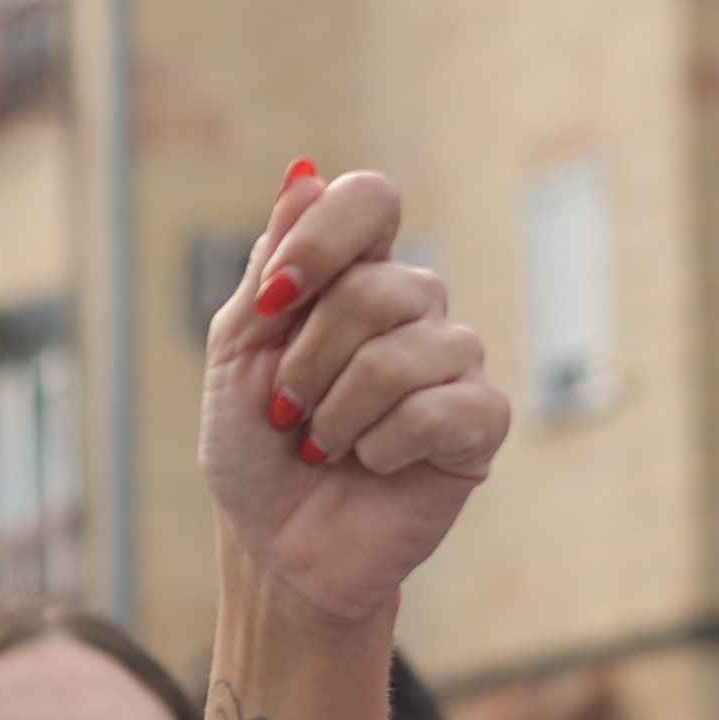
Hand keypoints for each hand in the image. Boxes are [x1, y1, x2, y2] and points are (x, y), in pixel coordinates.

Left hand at [201, 164, 505, 626]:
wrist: (276, 547)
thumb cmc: (254, 449)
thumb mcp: (237, 352)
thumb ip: (271, 266)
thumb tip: (303, 172)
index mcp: (354, 275)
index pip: (371, 199)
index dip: (324, 238)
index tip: (273, 300)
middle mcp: (413, 308)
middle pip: (379, 287)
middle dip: (309, 361)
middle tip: (285, 411)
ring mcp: (453, 363)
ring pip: (407, 352)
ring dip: (338, 412)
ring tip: (322, 445)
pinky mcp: (480, 423)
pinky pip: (443, 407)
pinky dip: (384, 445)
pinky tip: (371, 465)